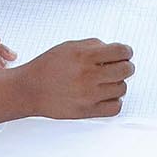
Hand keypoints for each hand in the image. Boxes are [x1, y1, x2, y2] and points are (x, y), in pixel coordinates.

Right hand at [15, 39, 133, 118]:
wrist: (30, 89)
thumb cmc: (48, 67)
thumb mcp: (69, 47)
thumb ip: (94, 45)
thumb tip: (115, 51)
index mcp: (84, 56)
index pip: (121, 51)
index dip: (127, 51)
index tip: (125, 53)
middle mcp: (88, 75)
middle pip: (126, 70)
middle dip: (126, 66)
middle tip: (120, 67)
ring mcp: (88, 95)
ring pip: (122, 88)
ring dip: (118, 84)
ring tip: (106, 82)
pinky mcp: (87, 111)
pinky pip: (115, 107)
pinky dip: (114, 101)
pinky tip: (105, 95)